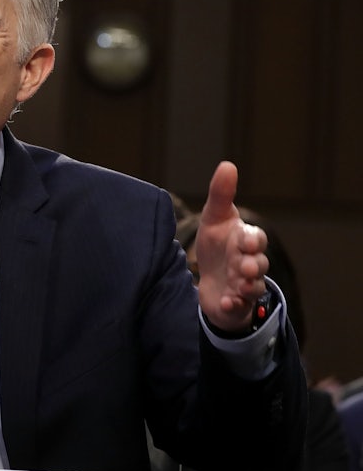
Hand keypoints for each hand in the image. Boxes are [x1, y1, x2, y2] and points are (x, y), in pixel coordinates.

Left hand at [194, 161, 269, 331]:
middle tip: (244, 265)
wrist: (211, 280)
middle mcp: (250, 263)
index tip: (244, 239)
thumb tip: (227, 164)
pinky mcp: (237, 304)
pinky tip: (226, 302)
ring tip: (238, 283)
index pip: (256, 238)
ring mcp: (246, 285)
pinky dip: (234, 304)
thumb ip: (220, 194)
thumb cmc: (217, 245)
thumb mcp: (214, 219)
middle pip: (259, 264)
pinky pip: (240, 306)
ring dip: (248, 285)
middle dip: (253, 264)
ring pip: (254, 286)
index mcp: (246, 241)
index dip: (252, 239)